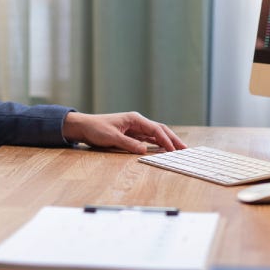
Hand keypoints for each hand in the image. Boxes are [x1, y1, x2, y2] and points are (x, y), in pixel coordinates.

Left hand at [62, 111, 186, 153]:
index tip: (174, 149)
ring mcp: (135, 128)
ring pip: (156, 134)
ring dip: (167, 142)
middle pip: (160, 130)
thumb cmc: (96, 129)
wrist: (83, 126)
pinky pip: (148, 139)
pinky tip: (164, 149)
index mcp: (135, 119)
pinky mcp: (132, 134)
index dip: (166, 140)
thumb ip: (129, 144)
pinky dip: (158, 144)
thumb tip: (145, 150)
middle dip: (173, 139)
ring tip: (178, 150)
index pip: (156, 129)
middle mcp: (137, 122)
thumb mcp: (112, 137)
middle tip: (185, 149)